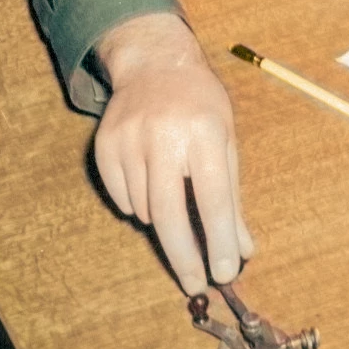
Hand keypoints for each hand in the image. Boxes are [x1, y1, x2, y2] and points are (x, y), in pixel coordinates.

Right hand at [93, 12, 255, 293]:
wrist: (154, 64)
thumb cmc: (200, 106)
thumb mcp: (226, 141)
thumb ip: (233, 197)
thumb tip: (244, 250)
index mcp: (204, 133)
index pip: (214, 199)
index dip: (220, 241)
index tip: (225, 273)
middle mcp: (164, 137)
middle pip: (170, 215)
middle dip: (184, 257)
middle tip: (195, 284)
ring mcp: (129, 141)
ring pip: (146, 210)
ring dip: (164, 220)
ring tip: (174, 194)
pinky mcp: (104, 147)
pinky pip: (123, 199)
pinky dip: (139, 204)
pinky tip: (150, 180)